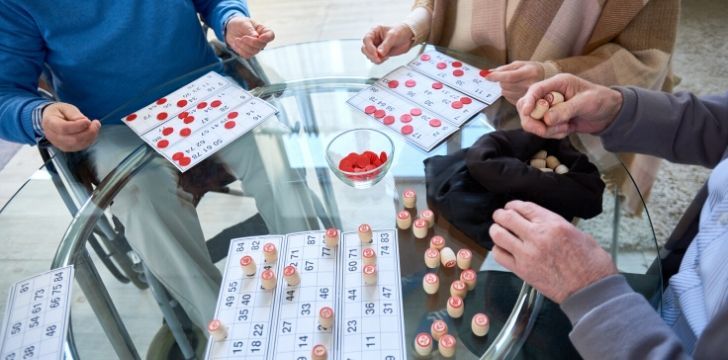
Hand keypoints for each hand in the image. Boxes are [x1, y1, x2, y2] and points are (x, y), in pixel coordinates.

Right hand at [41, 103, 100, 151]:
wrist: (51, 119)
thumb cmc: (59, 112)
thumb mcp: (65, 107)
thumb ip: (74, 113)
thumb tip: (84, 121)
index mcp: (50, 123)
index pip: (64, 128)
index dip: (78, 126)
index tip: (88, 121)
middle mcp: (52, 136)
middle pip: (73, 139)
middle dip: (88, 132)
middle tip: (96, 123)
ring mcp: (59, 144)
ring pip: (78, 145)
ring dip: (90, 137)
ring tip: (95, 126)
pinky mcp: (66, 148)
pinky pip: (80, 147)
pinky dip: (89, 140)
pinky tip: (91, 132)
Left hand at [225, 16, 274, 57]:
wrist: (232, 28)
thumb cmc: (241, 23)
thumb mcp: (244, 23)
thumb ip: (250, 29)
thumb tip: (256, 37)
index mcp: (264, 31)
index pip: (271, 36)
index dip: (267, 38)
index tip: (259, 37)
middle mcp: (262, 41)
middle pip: (262, 45)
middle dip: (252, 42)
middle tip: (243, 37)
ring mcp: (256, 48)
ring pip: (254, 51)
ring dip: (244, 46)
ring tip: (237, 39)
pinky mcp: (249, 52)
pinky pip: (247, 55)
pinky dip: (240, 49)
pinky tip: (236, 42)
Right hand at [361, 24, 413, 63]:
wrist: (409, 37)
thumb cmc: (401, 31)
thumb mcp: (393, 36)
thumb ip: (385, 45)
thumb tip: (379, 53)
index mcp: (374, 31)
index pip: (366, 40)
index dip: (369, 47)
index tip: (376, 53)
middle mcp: (374, 39)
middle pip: (365, 49)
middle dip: (371, 55)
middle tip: (379, 58)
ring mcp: (376, 47)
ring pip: (369, 55)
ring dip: (375, 59)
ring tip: (384, 57)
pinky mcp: (380, 53)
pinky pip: (375, 59)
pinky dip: (379, 61)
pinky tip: (386, 58)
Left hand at [485, 61, 544, 103]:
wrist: (544, 79)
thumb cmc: (530, 69)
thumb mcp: (519, 64)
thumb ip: (503, 68)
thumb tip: (488, 72)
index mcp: (529, 73)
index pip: (510, 76)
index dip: (496, 76)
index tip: (486, 76)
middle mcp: (530, 85)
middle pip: (505, 84)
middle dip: (501, 80)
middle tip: (507, 76)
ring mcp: (527, 95)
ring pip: (504, 92)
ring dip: (504, 86)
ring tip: (513, 82)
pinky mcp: (524, 101)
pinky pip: (507, 97)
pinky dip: (507, 92)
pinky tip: (515, 88)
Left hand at [489, 200, 616, 303]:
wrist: (591, 289)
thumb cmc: (590, 263)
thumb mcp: (577, 233)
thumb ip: (556, 225)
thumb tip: (542, 222)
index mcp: (553, 224)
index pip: (524, 207)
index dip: (514, 205)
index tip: (511, 207)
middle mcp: (537, 236)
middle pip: (507, 217)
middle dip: (501, 215)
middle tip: (500, 217)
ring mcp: (527, 254)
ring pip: (498, 235)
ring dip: (496, 230)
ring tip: (499, 231)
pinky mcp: (521, 270)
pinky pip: (499, 256)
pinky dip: (498, 250)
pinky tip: (503, 249)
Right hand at [516, 74, 622, 138]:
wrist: (610, 114)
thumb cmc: (601, 100)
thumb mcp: (585, 102)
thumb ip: (566, 110)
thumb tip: (546, 119)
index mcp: (557, 83)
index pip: (535, 90)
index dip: (528, 101)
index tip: (526, 113)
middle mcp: (550, 95)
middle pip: (527, 107)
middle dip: (533, 121)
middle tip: (543, 131)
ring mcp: (550, 108)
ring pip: (534, 122)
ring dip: (547, 130)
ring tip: (566, 128)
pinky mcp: (552, 120)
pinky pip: (544, 130)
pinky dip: (553, 133)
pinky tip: (568, 129)